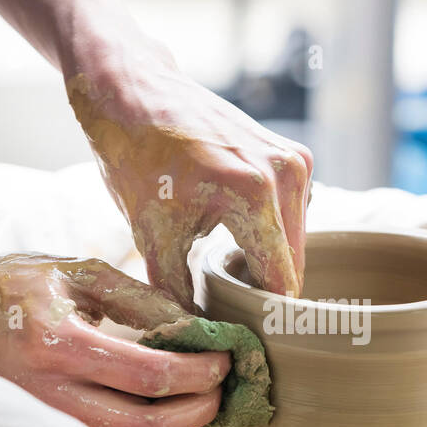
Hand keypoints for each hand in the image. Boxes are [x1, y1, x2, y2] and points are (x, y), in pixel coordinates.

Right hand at [0, 252, 229, 426]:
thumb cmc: (13, 286)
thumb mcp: (76, 272)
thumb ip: (141, 298)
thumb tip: (200, 329)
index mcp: (57, 342)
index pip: (150, 376)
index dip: (200, 373)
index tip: (225, 361)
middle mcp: (46, 393)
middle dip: (198, 411)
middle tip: (220, 389)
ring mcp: (41, 423)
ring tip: (198, 400)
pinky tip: (159, 414)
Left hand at [65, 37, 311, 310]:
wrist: (131, 86)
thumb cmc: (134, 154)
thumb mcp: (152, 234)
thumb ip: (180, 292)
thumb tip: (202, 337)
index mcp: (255, 194)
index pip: (280, 282)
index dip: (264, 318)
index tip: (245, 340)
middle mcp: (287, 173)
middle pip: (294, 265)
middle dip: (267, 294)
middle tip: (233, 316)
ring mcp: (294, 159)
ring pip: (295, 242)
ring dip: (270, 264)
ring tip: (230, 279)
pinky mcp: (292, 153)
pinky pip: (291, 215)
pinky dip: (270, 235)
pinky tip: (236, 242)